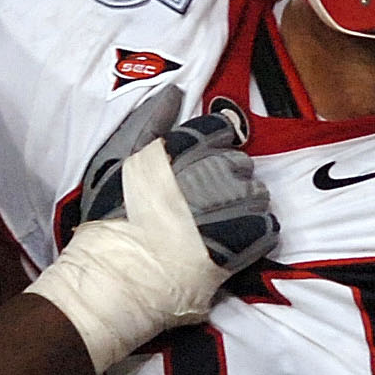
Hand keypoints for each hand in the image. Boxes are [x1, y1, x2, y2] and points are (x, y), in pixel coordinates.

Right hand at [27, 86, 276, 373]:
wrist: (111, 281)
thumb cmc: (109, 222)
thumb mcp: (116, 162)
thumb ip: (148, 123)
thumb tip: (175, 92)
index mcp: (176, 153)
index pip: (216, 130)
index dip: (216, 142)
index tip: (208, 159)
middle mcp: (203, 177)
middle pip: (239, 162)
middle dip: (230, 175)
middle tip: (213, 194)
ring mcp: (222, 212)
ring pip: (256, 193)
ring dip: (246, 202)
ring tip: (227, 217)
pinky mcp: (234, 248)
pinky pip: (265, 228)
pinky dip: (258, 230)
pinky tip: (241, 236)